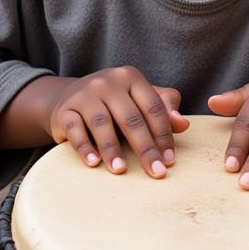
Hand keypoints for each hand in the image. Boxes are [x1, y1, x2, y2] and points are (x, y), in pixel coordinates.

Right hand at [45, 67, 188, 177]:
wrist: (69, 97)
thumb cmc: (114, 103)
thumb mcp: (139, 99)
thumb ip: (164, 107)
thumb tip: (183, 124)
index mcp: (131, 77)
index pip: (153, 107)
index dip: (164, 135)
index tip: (170, 160)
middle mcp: (107, 82)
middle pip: (131, 118)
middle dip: (145, 148)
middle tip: (155, 172)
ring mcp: (84, 94)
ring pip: (102, 124)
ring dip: (112, 149)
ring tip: (121, 171)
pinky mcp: (64, 110)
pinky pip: (75, 130)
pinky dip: (85, 148)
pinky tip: (94, 163)